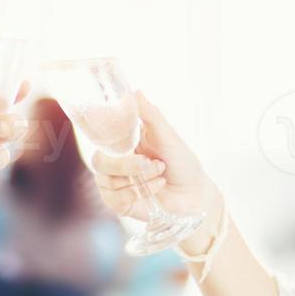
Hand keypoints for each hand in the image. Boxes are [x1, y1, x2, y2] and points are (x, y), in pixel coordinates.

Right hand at [91, 93, 222, 248]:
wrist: (195, 194)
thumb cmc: (182, 162)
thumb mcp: (166, 134)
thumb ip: (149, 114)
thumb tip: (135, 91)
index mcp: (123, 143)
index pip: (100, 136)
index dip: (101, 136)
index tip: (117, 138)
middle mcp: (115, 162)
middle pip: (99, 161)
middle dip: (126, 165)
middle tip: (150, 163)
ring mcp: (115, 184)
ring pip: (107, 181)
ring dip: (138, 180)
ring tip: (159, 175)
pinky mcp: (119, 204)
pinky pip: (114, 199)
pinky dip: (136, 194)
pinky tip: (155, 188)